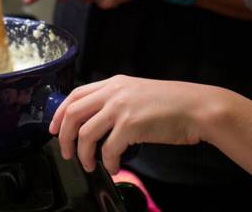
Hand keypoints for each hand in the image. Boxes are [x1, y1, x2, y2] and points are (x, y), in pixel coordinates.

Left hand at [49, 76, 216, 174]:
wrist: (197, 108)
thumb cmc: (173, 104)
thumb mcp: (139, 93)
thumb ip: (117, 101)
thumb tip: (98, 121)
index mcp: (114, 83)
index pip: (75, 95)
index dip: (59, 114)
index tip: (54, 129)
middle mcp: (114, 92)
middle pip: (72, 114)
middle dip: (63, 137)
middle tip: (66, 153)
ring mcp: (121, 108)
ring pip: (85, 134)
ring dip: (83, 154)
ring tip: (90, 164)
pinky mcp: (131, 125)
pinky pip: (108, 149)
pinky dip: (108, 163)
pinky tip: (114, 167)